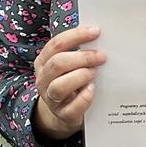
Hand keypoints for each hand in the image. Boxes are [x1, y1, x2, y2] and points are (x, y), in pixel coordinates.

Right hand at [33, 25, 105, 139]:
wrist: (65, 113)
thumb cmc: (71, 82)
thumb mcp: (69, 66)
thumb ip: (77, 52)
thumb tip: (98, 36)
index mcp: (43, 62)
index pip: (56, 44)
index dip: (76, 35)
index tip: (96, 31)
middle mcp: (43, 80)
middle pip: (57, 63)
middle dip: (82, 57)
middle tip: (102, 56)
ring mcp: (51, 99)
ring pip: (59, 86)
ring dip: (80, 76)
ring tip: (95, 73)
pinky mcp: (63, 115)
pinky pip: (72, 107)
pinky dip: (84, 97)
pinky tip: (92, 89)